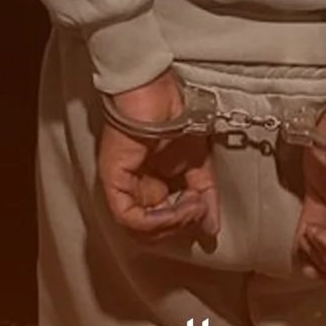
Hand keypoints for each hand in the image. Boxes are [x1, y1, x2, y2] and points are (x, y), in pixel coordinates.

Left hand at [97, 69, 217, 239]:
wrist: (158, 93)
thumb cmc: (175, 118)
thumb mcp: (198, 165)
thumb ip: (205, 196)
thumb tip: (212, 227)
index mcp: (149, 186)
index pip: (161, 225)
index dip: (184, 225)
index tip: (204, 213)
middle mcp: (132, 188)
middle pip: (151, 232)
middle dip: (180, 227)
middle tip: (199, 211)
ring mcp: (120, 185)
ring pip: (139, 229)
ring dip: (173, 223)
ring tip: (192, 206)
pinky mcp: (112, 179)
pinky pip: (129, 216)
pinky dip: (158, 219)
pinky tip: (178, 206)